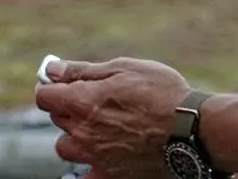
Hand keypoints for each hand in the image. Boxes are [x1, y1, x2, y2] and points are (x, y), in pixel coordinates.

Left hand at [34, 57, 191, 178]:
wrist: (193, 130)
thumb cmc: (163, 93)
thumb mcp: (124, 68)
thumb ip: (83, 71)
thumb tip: (53, 69)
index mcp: (83, 101)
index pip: (44, 96)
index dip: (51, 87)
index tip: (61, 84)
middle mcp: (83, 132)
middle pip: (57, 119)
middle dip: (69, 107)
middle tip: (93, 100)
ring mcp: (94, 157)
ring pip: (66, 147)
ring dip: (75, 136)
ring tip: (98, 128)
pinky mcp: (109, 176)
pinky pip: (84, 176)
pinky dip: (87, 167)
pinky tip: (100, 157)